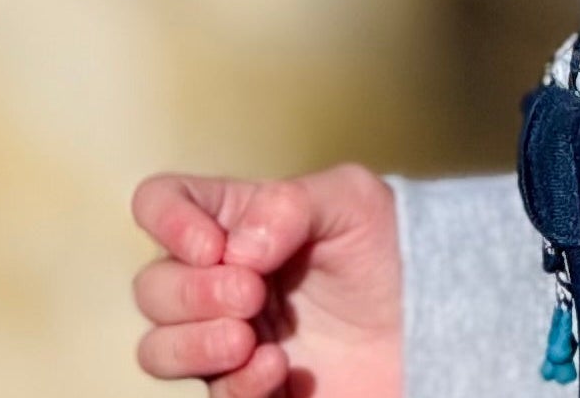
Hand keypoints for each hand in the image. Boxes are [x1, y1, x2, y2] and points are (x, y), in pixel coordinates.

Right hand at [131, 163, 403, 397]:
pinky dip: (237, 385)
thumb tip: (235, 248)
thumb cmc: (389, 252)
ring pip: (157, 349)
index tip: (211, 244)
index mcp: (238, 221)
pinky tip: (278, 368)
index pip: (162, 202)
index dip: (167, 220)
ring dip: (193, 344)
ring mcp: (229, 339)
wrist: (428, 325)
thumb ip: (290, 203)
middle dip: (190, 292)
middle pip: (151, 286)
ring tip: (248, 338)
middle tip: (251, 293)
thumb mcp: (354, 201)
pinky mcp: (248, 391)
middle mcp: (221, 280)